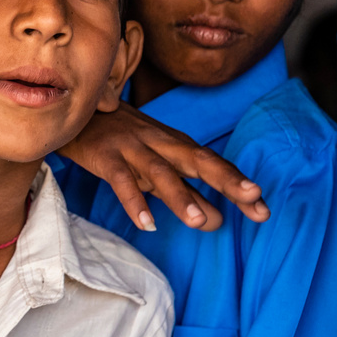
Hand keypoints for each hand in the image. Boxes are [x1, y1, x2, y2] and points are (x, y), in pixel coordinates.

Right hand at [58, 104, 268, 231]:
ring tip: (200, 222)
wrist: (73, 113)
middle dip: (227, 179)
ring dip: (181, 196)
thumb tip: (217, 220)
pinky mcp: (105, 156)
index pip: (212, 165)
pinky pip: (122, 180)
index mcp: (174, 144)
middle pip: (197, 160)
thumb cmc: (118, 141)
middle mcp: (159, 143)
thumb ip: (184, 191)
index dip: (238, 184)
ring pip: (160, 172)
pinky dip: (134, 201)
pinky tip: (147, 223)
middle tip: (254, 200)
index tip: (263, 210)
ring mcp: (131, 148)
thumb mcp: (153, 165)